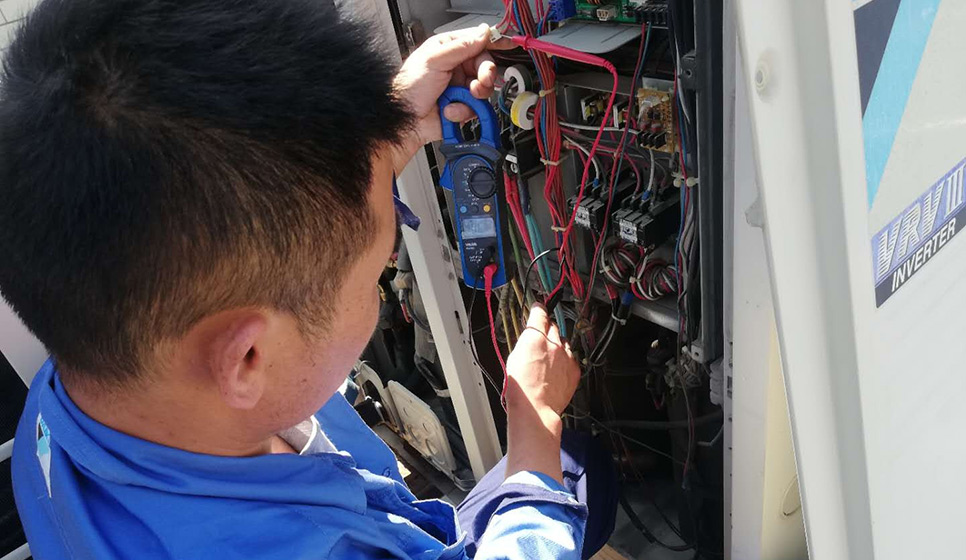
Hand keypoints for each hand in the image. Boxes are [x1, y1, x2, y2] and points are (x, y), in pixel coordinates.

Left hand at [392, 24, 510, 171]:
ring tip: (463, 97)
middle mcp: (456, 67)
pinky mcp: (463, 107)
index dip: (493, 43)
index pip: (476, 41)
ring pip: (484, 88)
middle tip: (481, 80)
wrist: (405, 120)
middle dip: (485, 74)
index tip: (508, 44)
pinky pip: (476, 108)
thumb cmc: (409, 87)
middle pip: (485, 66)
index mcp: (448, 50)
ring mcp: (460, 87)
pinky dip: (464, 110)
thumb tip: (483, 33)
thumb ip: (461, 46)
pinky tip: (450, 110)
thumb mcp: (435, 59)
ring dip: (475, 94)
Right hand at [505, 305, 579, 415]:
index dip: (538, 308)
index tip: (538, 307)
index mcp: (535, 337)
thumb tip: (529, 338)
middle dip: (546, 329)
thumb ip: (525, 343)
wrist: (536, 408)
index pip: (540, 312)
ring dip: (556, 345)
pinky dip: (565, 359)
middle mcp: (554, 343)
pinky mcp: (574, 369)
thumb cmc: (522, 388)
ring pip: (564, 341)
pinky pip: (571, 357)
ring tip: (547, 359)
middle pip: (552, 326)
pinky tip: (556, 369)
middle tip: (540, 339)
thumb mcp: (513, 358)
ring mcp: (566, 355)